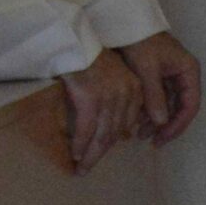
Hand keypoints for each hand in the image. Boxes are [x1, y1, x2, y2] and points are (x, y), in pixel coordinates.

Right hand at [60, 50, 145, 173]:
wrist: (71, 37)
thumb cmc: (85, 52)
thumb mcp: (108, 72)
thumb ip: (113, 94)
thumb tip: (105, 123)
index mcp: (134, 89)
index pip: (124, 123)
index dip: (111, 141)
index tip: (100, 151)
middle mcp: (126, 96)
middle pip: (114, 133)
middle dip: (100, 153)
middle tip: (89, 167)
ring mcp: (109, 99)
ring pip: (102, 135)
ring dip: (91, 154)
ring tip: (82, 167)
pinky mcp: (91, 100)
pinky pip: (86, 129)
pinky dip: (81, 143)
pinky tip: (76, 154)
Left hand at [120, 31, 202, 145]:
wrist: (123, 22)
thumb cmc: (138, 40)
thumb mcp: (146, 68)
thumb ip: (154, 94)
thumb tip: (161, 122)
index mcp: (188, 72)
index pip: (190, 105)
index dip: (178, 124)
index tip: (164, 138)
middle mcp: (183, 75)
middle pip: (180, 107)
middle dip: (166, 125)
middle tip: (151, 140)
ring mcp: (170, 76)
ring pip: (167, 104)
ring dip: (155, 119)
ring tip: (139, 134)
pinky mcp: (156, 76)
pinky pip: (156, 98)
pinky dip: (148, 109)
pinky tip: (135, 120)